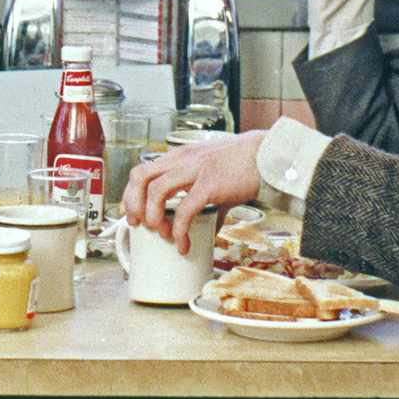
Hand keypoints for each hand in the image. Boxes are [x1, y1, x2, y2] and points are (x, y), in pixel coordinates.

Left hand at [123, 131, 266, 253]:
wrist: (267, 154)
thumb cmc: (243, 164)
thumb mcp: (216, 176)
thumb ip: (208, 200)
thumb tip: (210, 225)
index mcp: (180, 157)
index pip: (142, 170)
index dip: (131, 194)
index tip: (133, 214)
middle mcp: (182, 160)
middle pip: (140, 176)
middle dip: (133, 203)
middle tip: (139, 225)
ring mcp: (195, 170)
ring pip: (156, 190)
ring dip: (152, 217)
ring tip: (161, 234)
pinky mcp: (210, 184)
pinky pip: (185, 209)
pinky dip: (179, 230)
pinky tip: (183, 243)